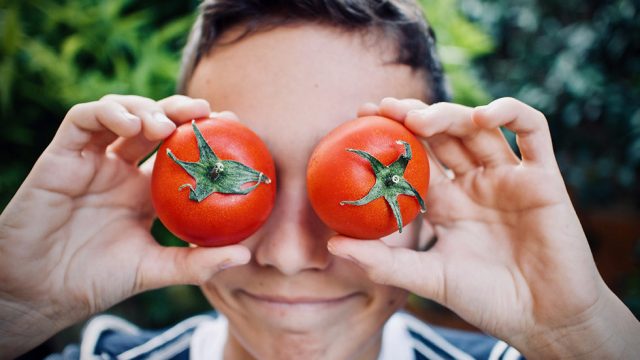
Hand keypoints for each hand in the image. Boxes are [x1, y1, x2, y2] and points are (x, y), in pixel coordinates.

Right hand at [0, 95, 249, 357]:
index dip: (204, 135)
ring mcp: (92, 160)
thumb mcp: (154, 270)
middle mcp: (121, 170)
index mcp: (145, 191)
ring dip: (146, 109)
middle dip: (180, 110)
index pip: (179, 151)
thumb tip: (246, 256)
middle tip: (207, 111)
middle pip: (155, 124)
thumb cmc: (97, 281)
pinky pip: (82, 120)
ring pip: (121, 113)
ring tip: (167, 125)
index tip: (234, 125)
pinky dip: (108, 113)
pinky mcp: (62, 156)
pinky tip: (131, 126)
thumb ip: (196, 263)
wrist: (40, 292)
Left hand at [328, 97, 639, 357]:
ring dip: (450, 114)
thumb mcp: (427, 278)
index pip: (417, 158)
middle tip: (384, 109)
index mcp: (448, 203)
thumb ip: (383, 261)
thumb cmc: (486, 301)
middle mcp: (476, 184)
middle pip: (444, 135)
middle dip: (414, 116)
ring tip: (419, 119)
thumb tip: (331, 246)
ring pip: (480, 128)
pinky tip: (483, 116)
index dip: (392, 135)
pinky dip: (511, 114)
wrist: (544, 320)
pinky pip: (533, 132)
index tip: (361, 118)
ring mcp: (509, 177)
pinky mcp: (543, 177)